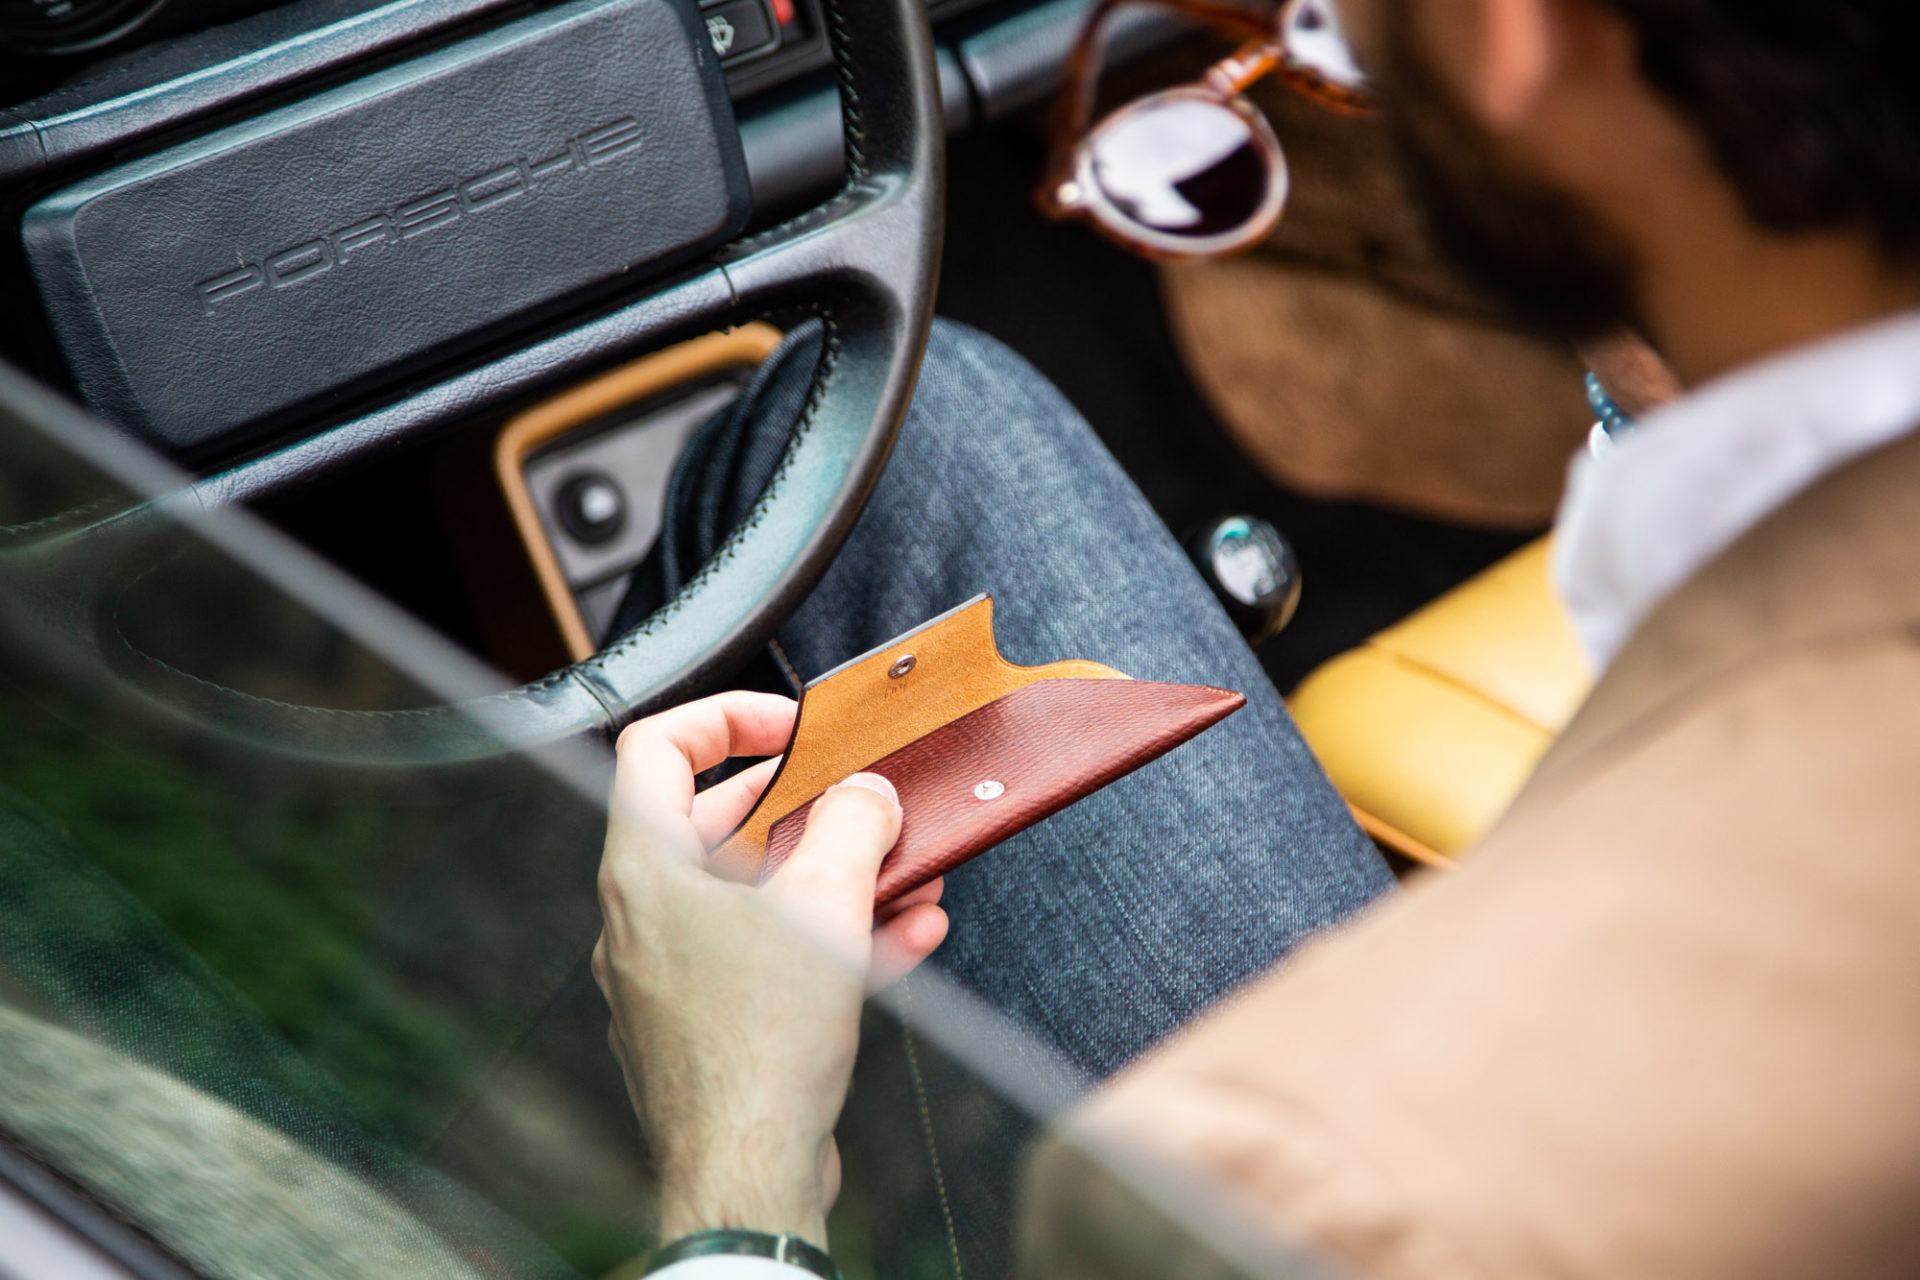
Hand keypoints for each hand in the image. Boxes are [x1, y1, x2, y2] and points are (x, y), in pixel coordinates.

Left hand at [592, 691, 949, 1247]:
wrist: (748, 1174)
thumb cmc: (760, 1045)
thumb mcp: (827, 905)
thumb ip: (853, 828)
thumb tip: (867, 796)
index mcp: (646, 868)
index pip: (657, 746)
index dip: (727, 718)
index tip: (793, 728)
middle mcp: (645, 916)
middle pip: (719, 822)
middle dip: (808, 808)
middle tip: (863, 801)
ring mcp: (673, 974)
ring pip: (757, 896)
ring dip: (836, 876)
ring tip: (910, 871)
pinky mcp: (710, 1024)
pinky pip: (770, 957)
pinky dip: (832, 938)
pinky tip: (907, 936)